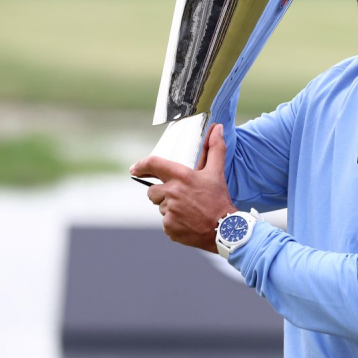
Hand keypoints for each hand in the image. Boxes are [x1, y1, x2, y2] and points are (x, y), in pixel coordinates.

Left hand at [129, 124, 234, 252]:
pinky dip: (174, 223)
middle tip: (182, 198)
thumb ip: (215, 148)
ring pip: (161, 208)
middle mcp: (172, 193)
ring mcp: (169, 211)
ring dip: (170, 209)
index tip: (134, 169)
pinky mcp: (169, 227)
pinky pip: (165, 223)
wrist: (224, 229)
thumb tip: (218, 128)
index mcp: (181, 176)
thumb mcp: (217, 172)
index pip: (153, 164)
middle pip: (152, 192)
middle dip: (162, 194)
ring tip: (189, 211)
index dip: (141, 165)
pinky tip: (188, 222)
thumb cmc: (219, 198)